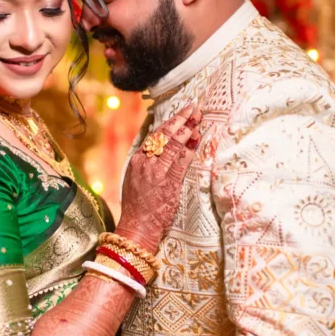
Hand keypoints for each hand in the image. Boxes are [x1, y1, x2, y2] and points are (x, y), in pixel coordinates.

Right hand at [116, 104, 201, 252]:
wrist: (138, 226)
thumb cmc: (139, 205)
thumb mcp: (136, 178)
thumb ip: (147, 162)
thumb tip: (160, 146)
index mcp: (137, 160)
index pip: (155, 135)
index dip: (169, 122)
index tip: (181, 113)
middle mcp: (145, 163)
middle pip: (165, 135)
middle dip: (181, 119)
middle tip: (193, 108)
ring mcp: (157, 172)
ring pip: (173, 145)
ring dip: (187, 130)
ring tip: (198, 119)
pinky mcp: (168, 183)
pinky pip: (181, 161)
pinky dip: (190, 149)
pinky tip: (197, 139)